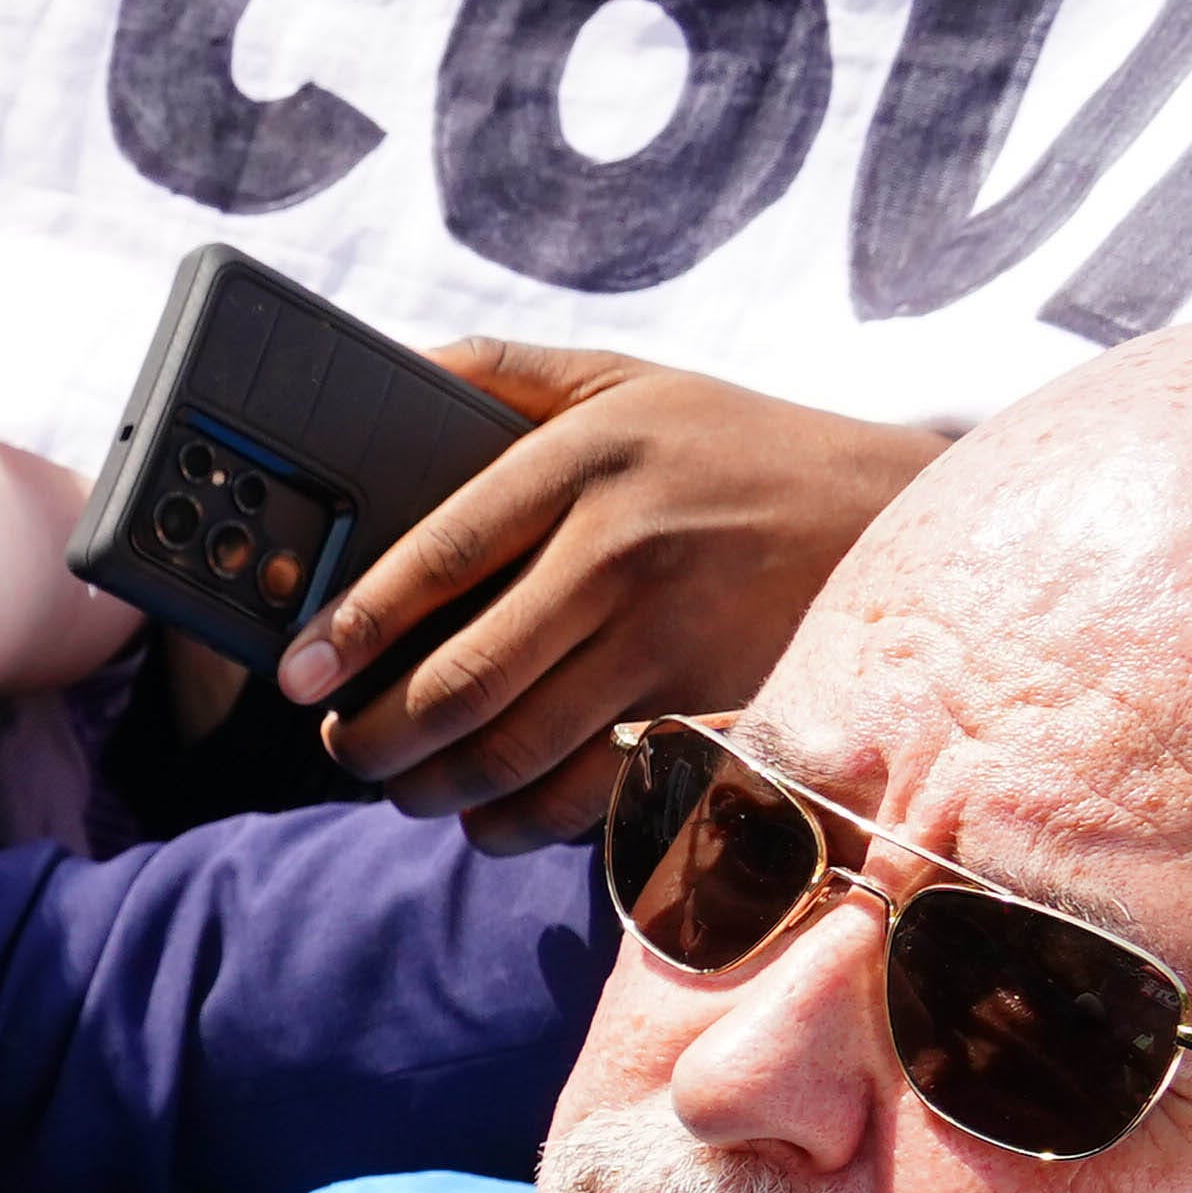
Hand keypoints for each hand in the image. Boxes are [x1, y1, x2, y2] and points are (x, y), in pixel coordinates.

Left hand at [279, 342, 945, 847]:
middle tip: (344, 748)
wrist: (894, 511)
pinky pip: (591, 795)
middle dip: (376, 738)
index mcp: (589, 460)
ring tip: (403, 784)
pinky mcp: (718, 709)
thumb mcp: (622, 382)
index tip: (297, 674)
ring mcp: (678, 637)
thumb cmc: (729, 446)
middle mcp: (628, 549)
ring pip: (515, 751)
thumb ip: (500, 373)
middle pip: (464, 679)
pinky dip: (520, 821)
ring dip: (433, 789)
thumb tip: (380, 370)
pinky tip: (487, 813)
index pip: (440, 555)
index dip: (353, 627)